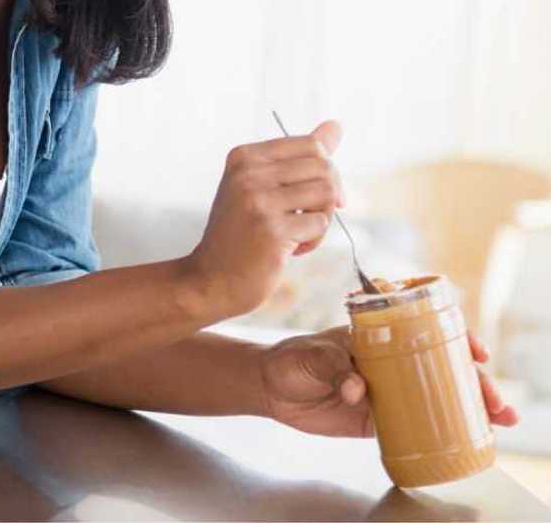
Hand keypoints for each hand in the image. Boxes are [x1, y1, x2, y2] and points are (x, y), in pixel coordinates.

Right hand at [185, 121, 344, 318]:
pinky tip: (289, 249)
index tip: (315, 195)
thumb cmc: (239, 234)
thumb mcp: (261, 187)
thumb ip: (298, 156)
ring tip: (298, 233)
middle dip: (328, 195)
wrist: (210, 279)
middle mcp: (248, 173)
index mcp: (243, 157)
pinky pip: (320, 223)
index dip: (325, 171)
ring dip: (321, 218)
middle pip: (323, 167)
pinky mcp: (272, 229)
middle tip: (309, 218)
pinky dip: (313, 240)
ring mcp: (258, 201)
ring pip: (326, 193)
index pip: (310, 144)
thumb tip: (335, 126)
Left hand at [259, 326, 519, 437]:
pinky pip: (415, 423)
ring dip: (469, 406)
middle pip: (442, 367)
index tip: (476, 352)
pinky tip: (466, 437)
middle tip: (495, 400)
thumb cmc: (291, 358)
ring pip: (436, 395)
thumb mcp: (312, 355)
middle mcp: (391, 361)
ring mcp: (388, 389)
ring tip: (498, 420)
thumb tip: (358, 390)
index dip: (457, 339)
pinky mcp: (378, 417)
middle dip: (474, 381)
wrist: (269, 387)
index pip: (427, 331)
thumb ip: (335, 368)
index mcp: (380, 336)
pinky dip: (440, 429)